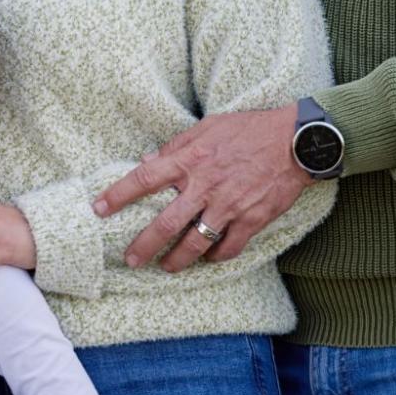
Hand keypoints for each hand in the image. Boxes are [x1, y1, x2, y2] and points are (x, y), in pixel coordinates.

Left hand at [94, 105, 309, 267]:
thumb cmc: (249, 129)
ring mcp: (229, 205)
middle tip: (130, 260)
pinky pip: (228, 247)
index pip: (144, 179)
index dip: (118, 195)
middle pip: (166, 223)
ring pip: (195, 243)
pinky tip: (208, 257)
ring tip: (167, 267)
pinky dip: (215, 256)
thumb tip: (148, 161)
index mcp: (190, 159)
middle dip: (144, 245)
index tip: (98, 209)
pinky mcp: (252, 220)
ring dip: (177, 260)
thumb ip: (176, 146)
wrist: (296, 141)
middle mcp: (205, 185)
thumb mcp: (207, 127)